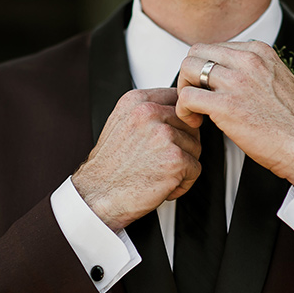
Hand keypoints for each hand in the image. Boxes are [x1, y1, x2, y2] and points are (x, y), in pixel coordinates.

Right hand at [72, 88, 201, 230]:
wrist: (97, 194)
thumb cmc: (110, 166)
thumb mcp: (122, 124)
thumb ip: (149, 111)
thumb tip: (180, 110)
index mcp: (137, 101)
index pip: (178, 98)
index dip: (180, 120)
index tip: (172, 135)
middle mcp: (150, 113)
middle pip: (191, 123)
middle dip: (183, 145)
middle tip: (160, 160)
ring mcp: (164, 135)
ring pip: (195, 145)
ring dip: (183, 164)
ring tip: (158, 172)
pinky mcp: (175, 158)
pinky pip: (195, 168)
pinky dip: (183, 183)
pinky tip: (163, 185)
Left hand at [176, 41, 293, 190]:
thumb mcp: (278, 80)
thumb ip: (255, 71)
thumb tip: (233, 72)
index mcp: (259, 52)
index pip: (215, 47)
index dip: (205, 68)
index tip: (209, 88)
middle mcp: (247, 60)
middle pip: (196, 52)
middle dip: (189, 75)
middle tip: (194, 98)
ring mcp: (236, 81)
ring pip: (188, 68)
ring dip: (184, 90)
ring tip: (194, 111)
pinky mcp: (226, 105)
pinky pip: (187, 97)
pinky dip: (183, 110)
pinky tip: (195, 122)